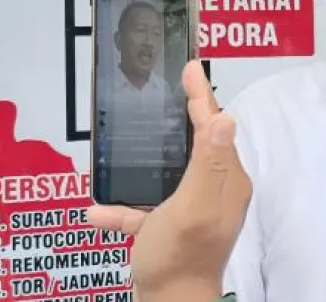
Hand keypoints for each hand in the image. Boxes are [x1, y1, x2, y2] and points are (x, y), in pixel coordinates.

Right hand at [87, 60, 251, 300]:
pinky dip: (125, 208)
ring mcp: (194, 211)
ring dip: (153, 158)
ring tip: (136, 137)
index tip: (190, 68)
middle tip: (171, 90)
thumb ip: (210, 162)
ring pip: (173, 173)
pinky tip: (99, 211)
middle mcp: (216, 192)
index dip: (202, 96)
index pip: (216, 128)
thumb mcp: (193, 204)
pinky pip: (146, 210)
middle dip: (185, 116)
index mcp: (226, 181)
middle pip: (200, 145)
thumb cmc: (182, 256)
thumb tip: (226, 118)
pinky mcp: (172, 230)